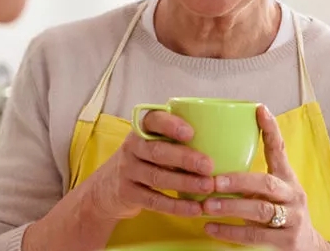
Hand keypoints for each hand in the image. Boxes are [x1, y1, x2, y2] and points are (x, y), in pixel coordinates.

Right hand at [87, 110, 215, 219]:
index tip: (191, 132)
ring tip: (207, 187)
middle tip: (209, 166)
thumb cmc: (144, 160)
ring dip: (184, 182)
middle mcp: (132, 147)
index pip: (153, 120)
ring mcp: (128, 170)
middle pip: (157, 151)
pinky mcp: (128, 193)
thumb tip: (222, 139)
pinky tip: (195, 209)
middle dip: (185, 158)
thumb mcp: (152, 143)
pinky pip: (154, 200)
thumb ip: (175, 139)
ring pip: (157, 177)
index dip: (171, 125)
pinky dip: (176, 206)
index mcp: (141, 129)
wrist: (107, 187)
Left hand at [201, 105, 329, 250]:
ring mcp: (292, 218)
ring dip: (231, 206)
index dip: (271, 129)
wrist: (308, 247)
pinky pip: (255, 236)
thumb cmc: (281, 212)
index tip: (260, 110)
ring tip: (207, 205)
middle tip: (214, 180)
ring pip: (260, 210)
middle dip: (238, 180)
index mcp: (287, 178)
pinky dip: (230, 232)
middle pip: (266, 183)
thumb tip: (212, 161)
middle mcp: (292, 195)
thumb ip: (251, 179)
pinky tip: (210, 227)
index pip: (280, 150)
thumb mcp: (272, 192)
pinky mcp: (287, 241)